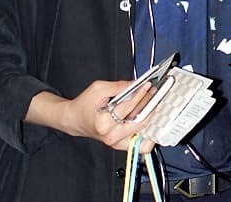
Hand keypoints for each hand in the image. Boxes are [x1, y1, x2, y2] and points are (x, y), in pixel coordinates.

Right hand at [26, 81, 155, 152]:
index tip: (148, 85)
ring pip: (142, 135)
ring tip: (154, 105)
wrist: (75, 119)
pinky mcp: (120, 145)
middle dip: (150, 105)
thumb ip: (119, 86)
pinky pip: (139, 144)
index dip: (140, 94)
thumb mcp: (99, 88)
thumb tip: (137, 84)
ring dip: (151, 118)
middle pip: (138, 121)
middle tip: (155, 94)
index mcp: (103, 123)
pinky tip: (150, 121)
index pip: (128, 107)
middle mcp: (111, 136)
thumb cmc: (84, 104)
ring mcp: (116, 143)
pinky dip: (147, 133)